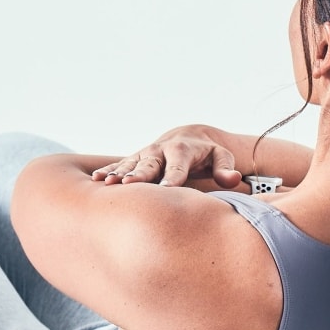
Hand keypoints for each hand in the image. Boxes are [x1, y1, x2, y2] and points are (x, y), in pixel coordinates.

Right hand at [91, 125, 242, 188]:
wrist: (188, 138)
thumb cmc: (208, 155)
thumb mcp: (222, 158)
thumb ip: (226, 169)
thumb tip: (234, 179)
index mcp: (182, 151)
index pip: (178, 169)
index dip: (172, 180)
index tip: (166, 190)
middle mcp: (160, 151)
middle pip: (150, 165)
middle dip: (140, 175)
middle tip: (130, 184)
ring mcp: (145, 155)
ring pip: (130, 165)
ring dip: (118, 174)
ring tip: (105, 183)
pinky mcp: (134, 160)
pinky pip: (119, 166)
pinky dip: (108, 172)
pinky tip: (95, 180)